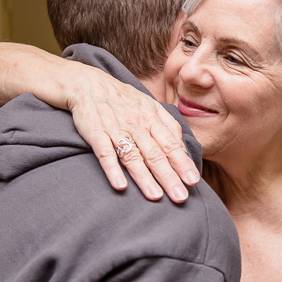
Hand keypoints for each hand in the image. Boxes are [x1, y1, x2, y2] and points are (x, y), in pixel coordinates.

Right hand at [67, 70, 199, 202]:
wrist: (88, 84)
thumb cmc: (123, 98)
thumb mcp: (150, 105)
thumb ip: (168, 126)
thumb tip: (183, 149)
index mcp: (151, 118)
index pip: (170, 144)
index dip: (182, 163)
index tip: (193, 181)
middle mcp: (136, 125)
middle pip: (155, 154)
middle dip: (169, 176)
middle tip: (180, 197)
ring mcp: (115, 129)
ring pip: (132, 156)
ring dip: (144, 178)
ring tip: (156, 196)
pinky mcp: (95, 134)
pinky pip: (105, 153)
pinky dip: (112, 169)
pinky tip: (120, 185)